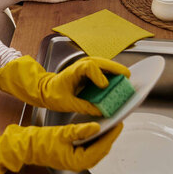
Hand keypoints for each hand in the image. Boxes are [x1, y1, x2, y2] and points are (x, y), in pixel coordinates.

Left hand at [0, 55, 130, 113]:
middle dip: (114, 67)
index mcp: (74, 71)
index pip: (89, 67)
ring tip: (126, 76)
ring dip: (114, 69)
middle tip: (127, 75)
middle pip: (100, 62)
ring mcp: (84, 67)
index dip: (99, 75)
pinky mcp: (88, 72)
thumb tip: (101, 111)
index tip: (104, 86)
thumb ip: (84, 106)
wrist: (45, 88)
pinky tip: (119, 79)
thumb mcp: (68, 103)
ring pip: (102, 63)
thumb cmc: (54, 94)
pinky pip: (101, 69)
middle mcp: (80, 66)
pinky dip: (111, 73)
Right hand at [0, 121, 122, 173]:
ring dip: (104, 137)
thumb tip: (96, 127)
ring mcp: (76, 160)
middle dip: (110, 136)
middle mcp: (79, 163)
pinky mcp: (72, 154)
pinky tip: (96, 128)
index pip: (101, 148)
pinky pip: (88, 147)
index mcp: (77, 160)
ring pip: (96, 149)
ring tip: (110, 124)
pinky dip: (94, 139)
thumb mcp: (61, 133)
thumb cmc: (40, 142)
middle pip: (101, 150)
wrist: (26, 146)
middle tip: (118, 121)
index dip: (112, 136)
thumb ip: (79, 130)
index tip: (119, 124)